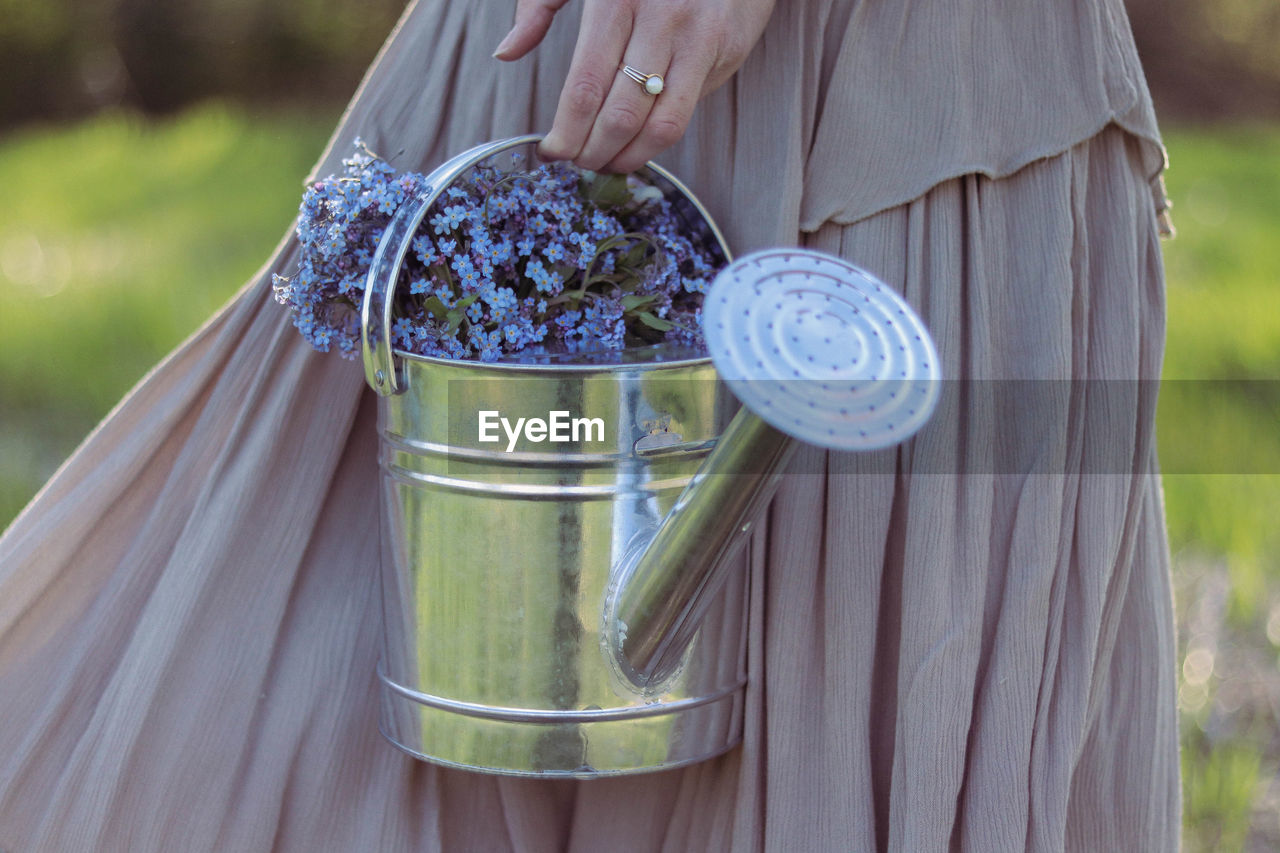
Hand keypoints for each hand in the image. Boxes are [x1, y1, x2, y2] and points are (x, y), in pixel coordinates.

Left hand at [493, 0, 774, 172]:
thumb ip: (539, 7)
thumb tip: (506, 52)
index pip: (586, 85)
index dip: (567, 130)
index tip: (553, 151)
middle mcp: (659, 19)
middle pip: (620, 114)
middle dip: (594, 152)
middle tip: (580, 162)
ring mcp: (696, 38)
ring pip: (659, 125)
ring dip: (629, 157)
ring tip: (608, 162)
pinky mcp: (724, 51)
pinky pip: (687, 113)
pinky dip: (657, 141)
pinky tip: (638, 144)